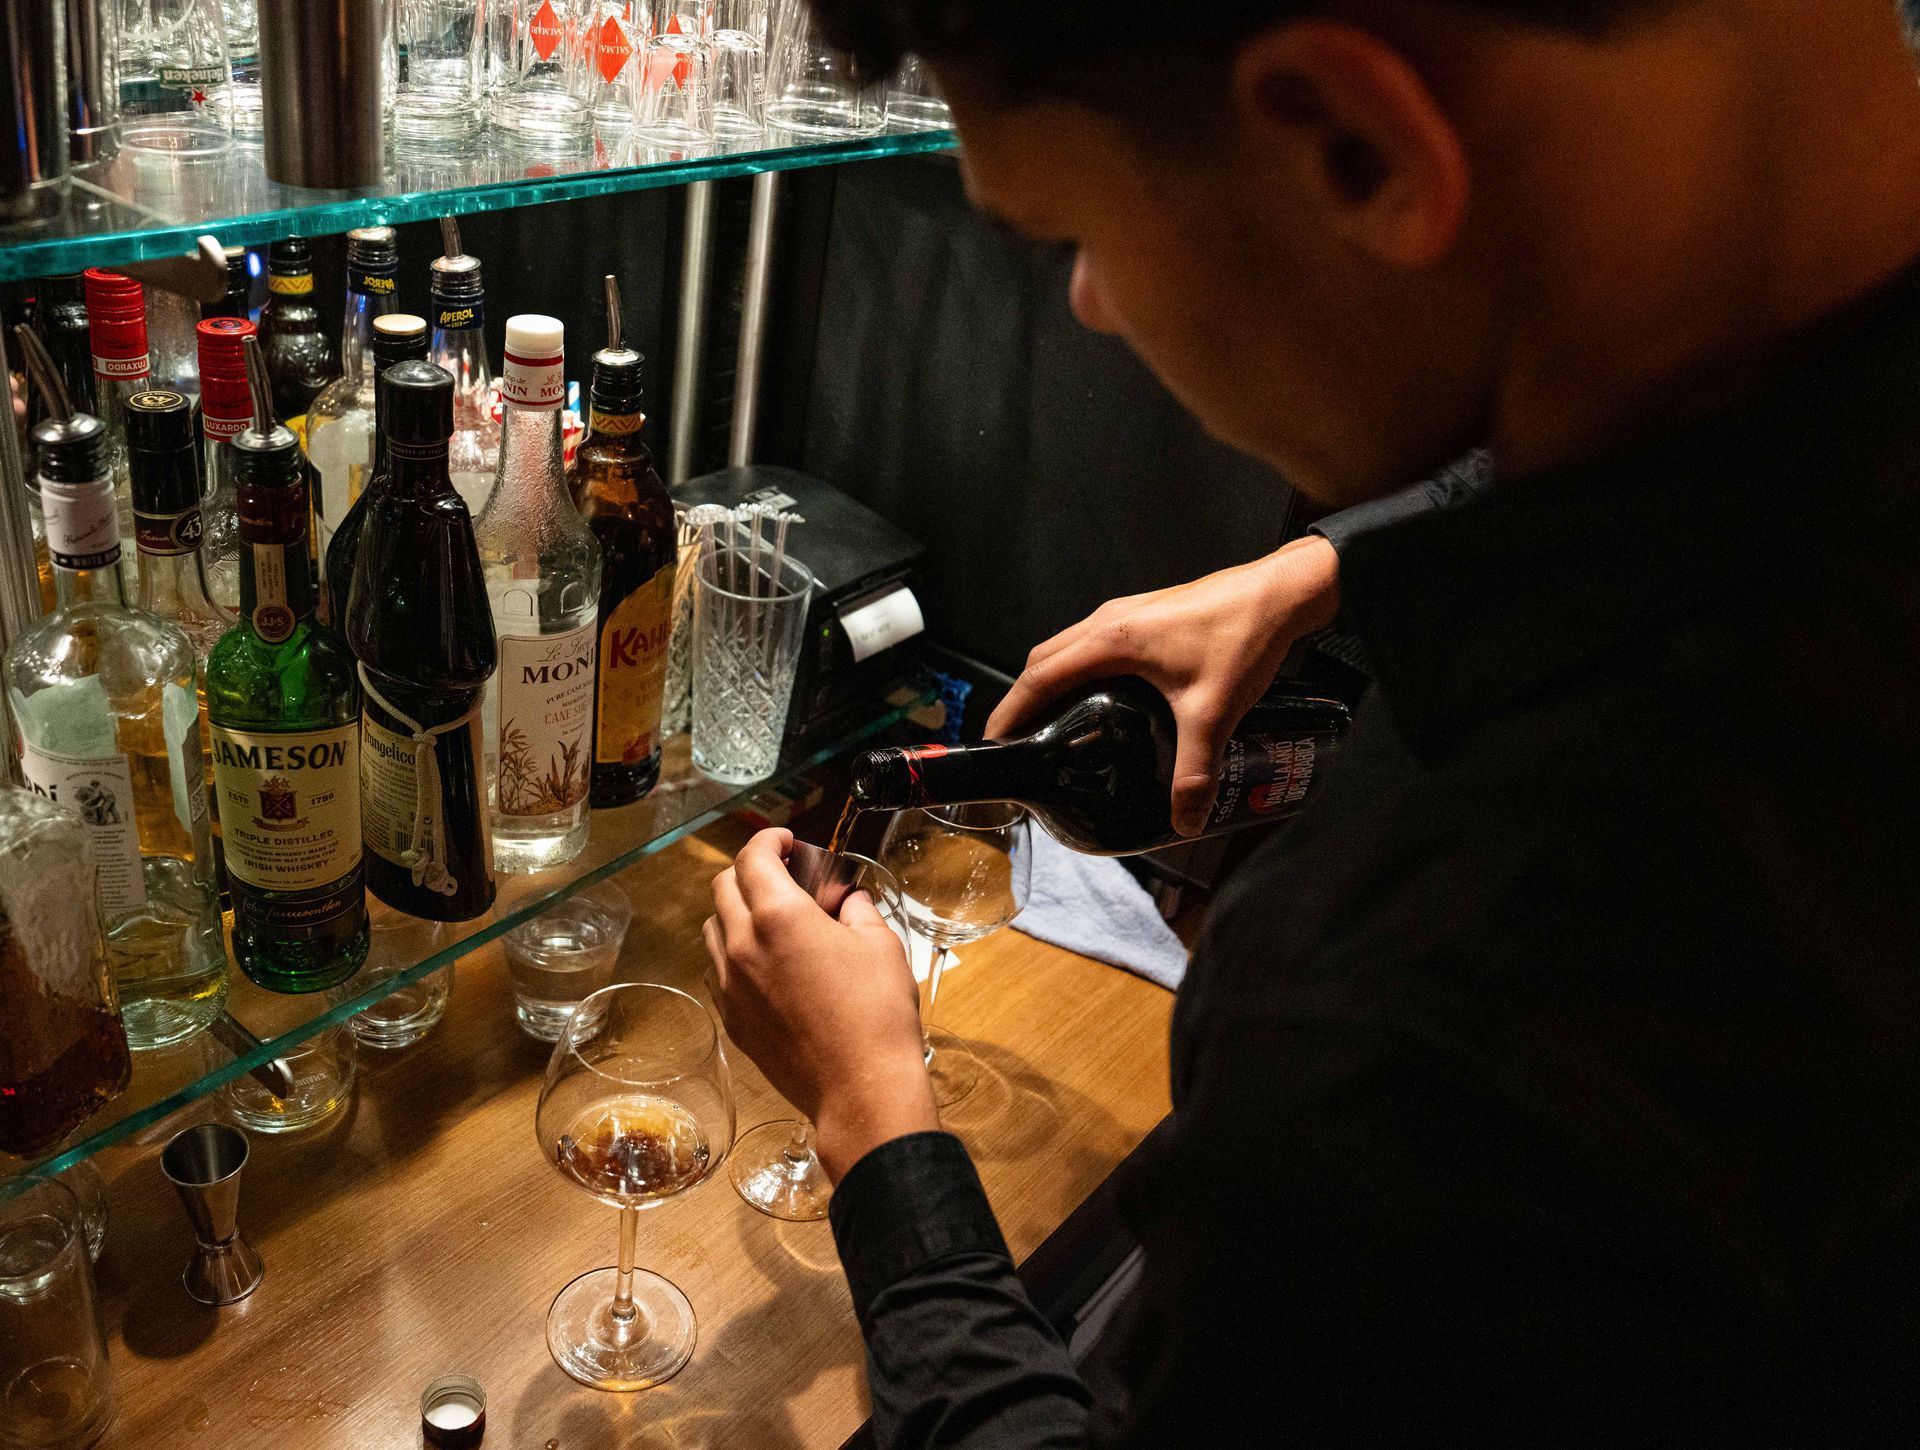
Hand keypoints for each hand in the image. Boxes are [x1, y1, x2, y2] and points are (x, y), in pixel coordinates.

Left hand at [705, 829, 937, 1179]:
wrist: (860, 1090)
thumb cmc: (876, 1015)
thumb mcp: (880, 946)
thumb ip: (857, 911)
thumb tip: (847, 901)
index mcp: (779, 918)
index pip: (752, 858)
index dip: (767, 839)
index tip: (785, 840)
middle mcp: (742, 946)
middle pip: (722, 888)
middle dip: (749, 871)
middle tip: (783, 875)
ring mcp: (731, 987)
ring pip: (712, 930)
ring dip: (736, 912)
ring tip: (772, 920)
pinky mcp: (732, 1020)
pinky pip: (718, 972)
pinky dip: (734, 954)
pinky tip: (767, 964)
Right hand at [986, 535, 1340, 835]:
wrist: (1280, 592)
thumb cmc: (1242, 637)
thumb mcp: (1214, 711)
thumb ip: (1195, 769)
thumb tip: (1183, 820)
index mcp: (1110, 640)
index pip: (1038, 677)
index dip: (1010, 712)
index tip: (995, 743)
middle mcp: (1109, 620)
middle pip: (1044, 660)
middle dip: (1023, 700)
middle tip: (1018, 741)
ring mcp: (1127, 613)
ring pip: (1068, 647)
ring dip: (1050, 681)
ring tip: (1051, 724)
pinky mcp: (1146, 615)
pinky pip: (1092, 643)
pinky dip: (1077, 669)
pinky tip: (1099, 700)